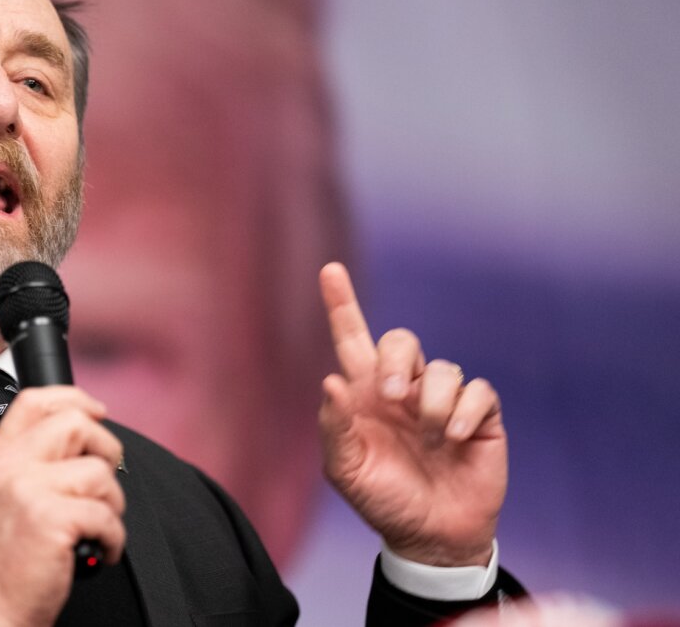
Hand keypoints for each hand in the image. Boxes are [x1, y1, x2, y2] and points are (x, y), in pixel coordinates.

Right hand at [0, 387, 125, 626]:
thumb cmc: (4, 560)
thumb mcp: (3, 496)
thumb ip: (31, 462)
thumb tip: (82, 437)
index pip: (34, 401)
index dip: (74, 398)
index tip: (97, 411)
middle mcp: (8, 467)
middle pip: (75, 423)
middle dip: (106, 450)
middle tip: (104, 482)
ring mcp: (28, 490)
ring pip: (99, 472)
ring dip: (111, 505)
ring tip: (94, 527)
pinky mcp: (52, 519)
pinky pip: (107, 514)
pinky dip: (113, 537)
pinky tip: (97, 549)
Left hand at [318, 262, 506, 565]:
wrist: (431, 537)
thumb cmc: (384, 501)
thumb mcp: (347, 471)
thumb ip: (334, 427)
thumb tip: (332, 381)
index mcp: (365, 396)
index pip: (353, 339)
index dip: (342, 304)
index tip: (329, 270)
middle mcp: (404, 389)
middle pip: (401, 340)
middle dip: (396, 359)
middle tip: (391, 396)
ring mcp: (443, 400)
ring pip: (442, 367)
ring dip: (432, 401)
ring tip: (431, 437)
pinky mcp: (479, 416)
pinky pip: (477, 391)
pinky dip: (464, 412)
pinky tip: (454, 439)